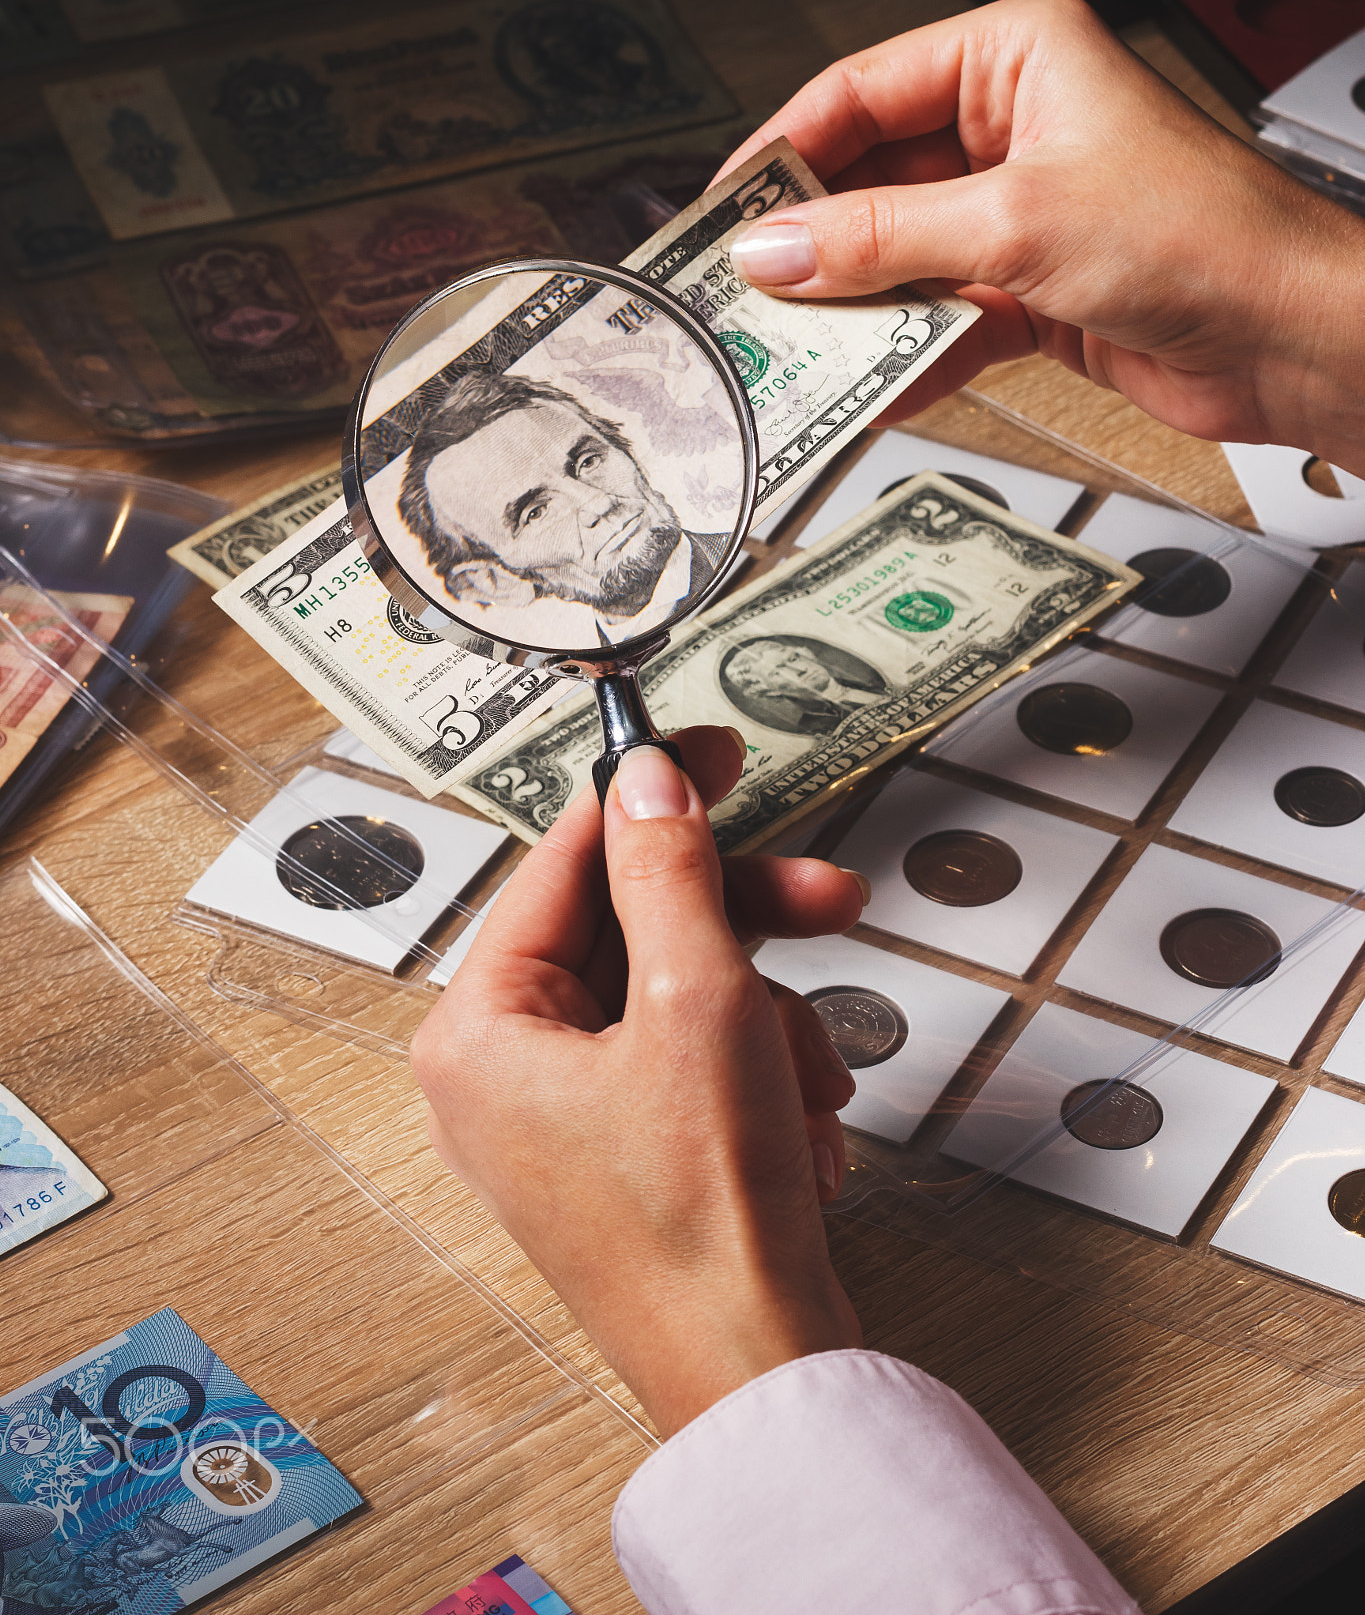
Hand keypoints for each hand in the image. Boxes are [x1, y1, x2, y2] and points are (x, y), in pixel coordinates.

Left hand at [411, 726, 865, 1437]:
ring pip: (682, 992)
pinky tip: (803, 1124)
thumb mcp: (698, 1002)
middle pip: (635, 930)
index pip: (564, 862)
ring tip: (810, 1079)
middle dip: (744, 930)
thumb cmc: (708, 1223)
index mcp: (481, 1029)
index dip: (648, 794)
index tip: (711, 747)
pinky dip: (762, 1072)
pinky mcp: (623, 1151)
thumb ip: (670, 870)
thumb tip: (647, 779)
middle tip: (824, 897)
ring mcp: (563, 1117)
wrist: (761, 1377)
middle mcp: (505, 1070)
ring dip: (769, 1017)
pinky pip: (696, 1058)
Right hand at [720, 0, 1364, 478]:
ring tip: (786, 344)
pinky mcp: (1033, 286)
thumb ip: (883, 239)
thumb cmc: (1207, 234)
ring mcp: (1021, 209)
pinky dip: (905, 349)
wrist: (1295, 335)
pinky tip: (862, 382)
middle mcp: (1015, 124)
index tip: (727, 208)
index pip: (863, 89)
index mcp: (1016, 55)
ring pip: (902, 252)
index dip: (787, 150)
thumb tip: (777, 250)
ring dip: (852, 304)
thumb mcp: (1017, 223)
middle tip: (741, 287)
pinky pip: (941, 312)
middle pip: (874, 177)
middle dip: (813, 239)